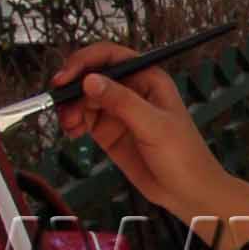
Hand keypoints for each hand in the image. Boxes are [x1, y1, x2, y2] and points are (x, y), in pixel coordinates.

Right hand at [53, 48, 247, 229]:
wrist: (188, 192)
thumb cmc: (183, 155)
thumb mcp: (153, 125)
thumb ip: (121, 102)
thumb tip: (91, 80)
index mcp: (148, 78)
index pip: (109, 57)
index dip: (84, 62)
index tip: (65, 77)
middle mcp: (131, 90)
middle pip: (91, 76)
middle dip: (72, 87)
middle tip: (60, 104)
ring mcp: (119, 111)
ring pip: (83, 98)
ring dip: (70, 107)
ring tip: (69, 125)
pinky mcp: (109, 131)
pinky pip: (84, 118)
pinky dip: (73, 122)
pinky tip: (73, 132)